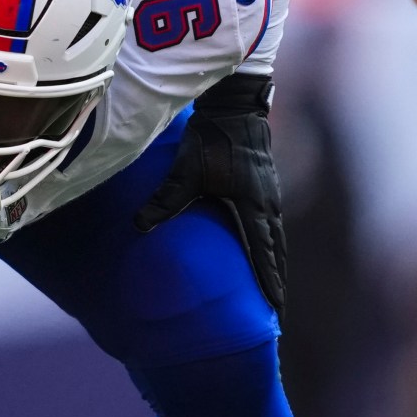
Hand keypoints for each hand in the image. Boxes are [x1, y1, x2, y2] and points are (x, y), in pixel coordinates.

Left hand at [134, 73, 285, 313]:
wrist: (234, 107)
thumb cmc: (211, 139)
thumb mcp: (185, 172)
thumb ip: (165, 200)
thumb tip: (138, 226)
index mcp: (253, 206)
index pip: (264, 253)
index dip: (270, 281)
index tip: (276, 307)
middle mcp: (268, 204)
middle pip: (278, 251)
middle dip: (277, 279)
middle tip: (278, 308)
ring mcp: (270, 194)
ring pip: (279, 238)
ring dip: (278, 262)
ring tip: (276, 286)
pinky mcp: (266, 185)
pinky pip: (274, 223)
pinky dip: (274, 243)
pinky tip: (266, 248)